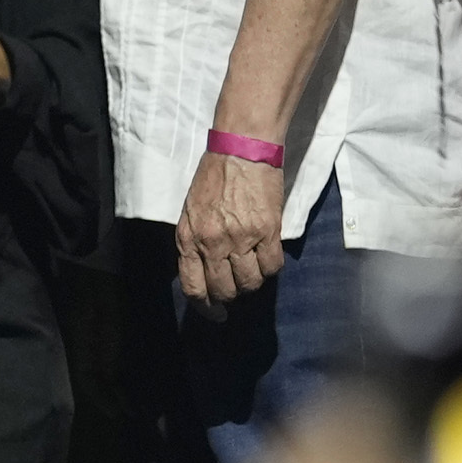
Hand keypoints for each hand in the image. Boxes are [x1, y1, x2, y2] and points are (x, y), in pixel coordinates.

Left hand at [174, 142, 286, 309]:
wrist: (241, 148)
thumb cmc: (214, 177)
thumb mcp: (191, 211)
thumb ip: (195, 242)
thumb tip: (204, 272)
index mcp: (189, 238)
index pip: (194, 288)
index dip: (206, 308)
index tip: (215, 314)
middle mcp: (213, 243)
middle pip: (224, 291)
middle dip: (231, 294)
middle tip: (237, 286)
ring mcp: (241, 238)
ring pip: (250, 283)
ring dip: (252, 282)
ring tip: (252, 267)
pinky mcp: (267, 230)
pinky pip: (272, 267)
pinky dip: (270, 268)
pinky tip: (266, 256)